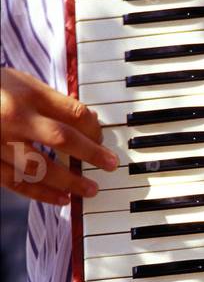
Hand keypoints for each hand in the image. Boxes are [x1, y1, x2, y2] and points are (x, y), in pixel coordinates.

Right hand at [1, 67, 117, 206]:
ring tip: (90, 190)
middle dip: (91, 153)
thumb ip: (50, 99)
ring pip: (39, 166)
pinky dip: (41, 194)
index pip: (71, 110)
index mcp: (25, 92)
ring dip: (69, 181)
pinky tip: (61, 200)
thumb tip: (86, 118)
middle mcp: (14, 117)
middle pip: (61, 137)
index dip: (94, 127)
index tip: (103, 138)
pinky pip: (16, 182)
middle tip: (111, 165)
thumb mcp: (19, 80)